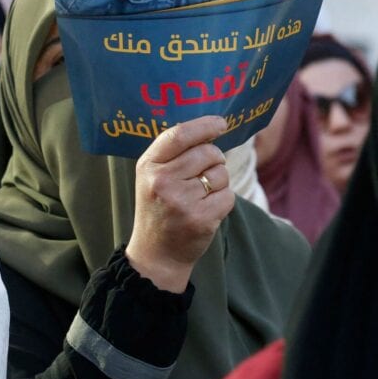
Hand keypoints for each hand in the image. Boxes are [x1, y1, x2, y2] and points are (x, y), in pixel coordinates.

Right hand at [126, 115, 233, 291]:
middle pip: (207, 153)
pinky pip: (228, 195)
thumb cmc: (158, 208)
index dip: (204, 125)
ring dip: (218, 183)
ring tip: (200, 197)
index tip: (221, 124)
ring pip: (221, 174)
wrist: (156, 254)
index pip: (179, 134)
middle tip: (203, 176)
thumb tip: (211, 129)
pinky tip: (206, 211)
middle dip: (214, 160)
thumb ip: (174, 153)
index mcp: (148, 165)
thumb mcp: (153, 176)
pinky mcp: (201, 219)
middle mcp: (162, 181)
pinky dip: (223, 201)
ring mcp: (181, 201)